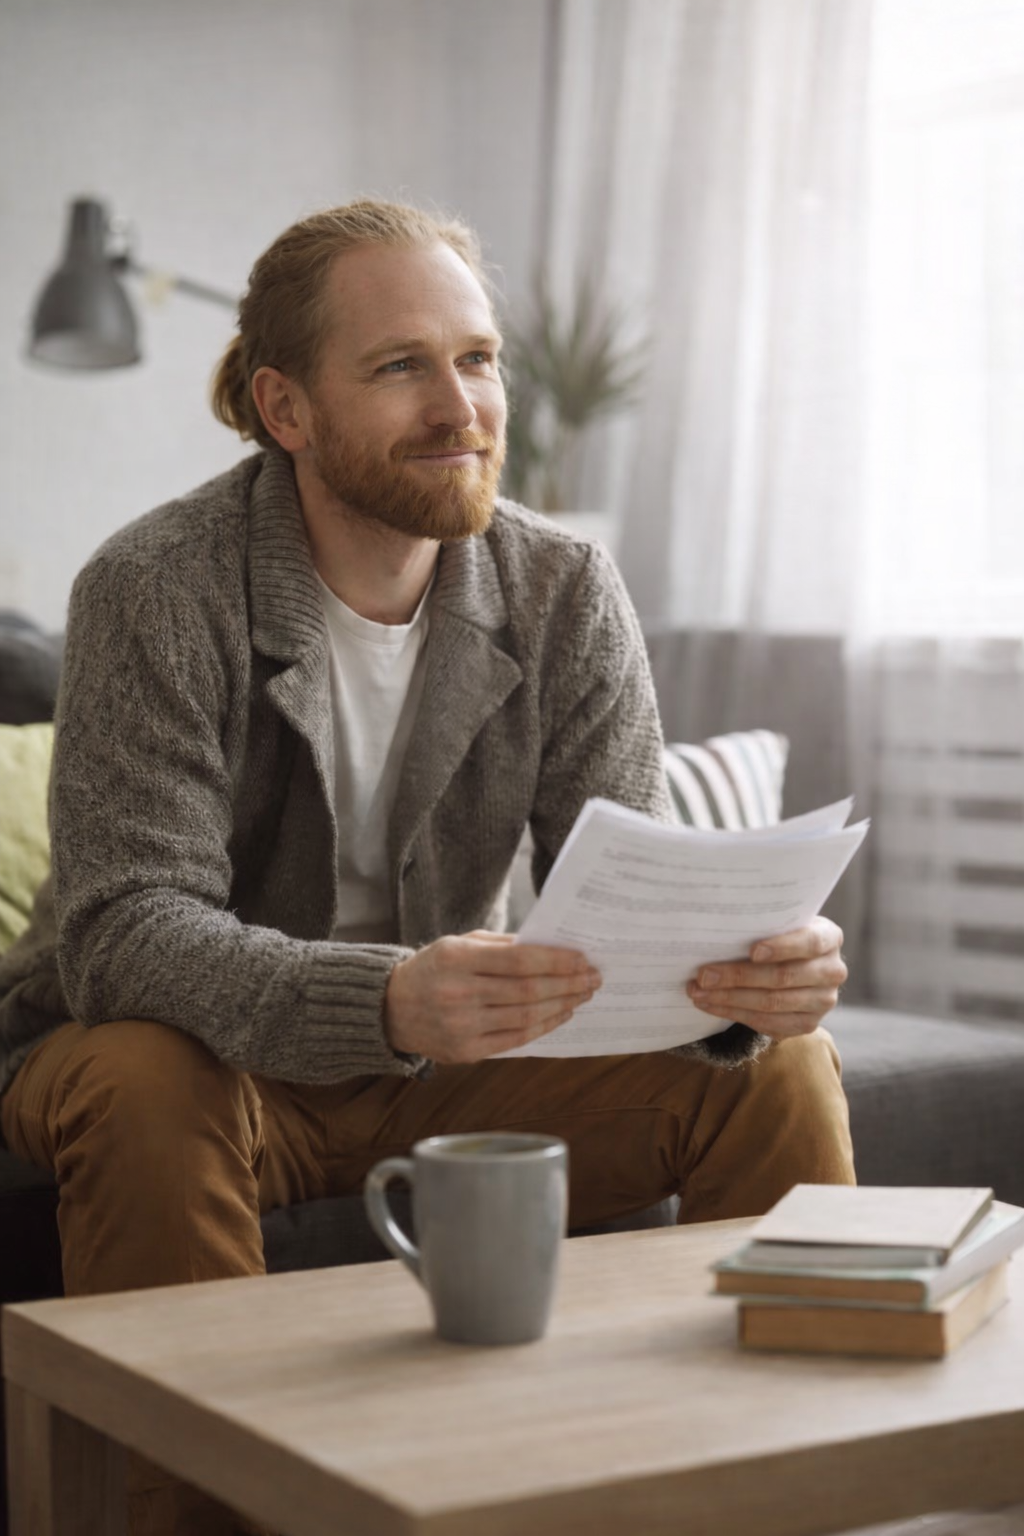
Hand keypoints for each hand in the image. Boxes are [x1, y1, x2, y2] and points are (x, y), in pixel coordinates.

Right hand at [384, 931, 601, 1063]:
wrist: (391, 1008)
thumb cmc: (434, 968)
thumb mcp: (460, 943)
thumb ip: (503, 945)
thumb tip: (553, 947)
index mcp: (457, 958)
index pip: (519, 960)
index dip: (556, 960)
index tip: (582, 958)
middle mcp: (458, 993)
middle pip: (527, 990)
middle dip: (567, 983)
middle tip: (593, 978)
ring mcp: (461, 1026)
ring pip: (525, 1017)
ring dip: (561, 1005)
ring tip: (582, 994)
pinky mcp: (465, 1051)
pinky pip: (516, 1040)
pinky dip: (543, 1026)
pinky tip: (561, 1014)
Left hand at [685, 916, 845, 1038]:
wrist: (796, 964)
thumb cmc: (779, 936)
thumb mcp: (779, 924)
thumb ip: (761, 926)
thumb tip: (717, 931)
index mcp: (829, 937)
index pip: (810, 943)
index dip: (782, 947)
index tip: (752, 950)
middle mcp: (833, 971)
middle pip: (783, 977)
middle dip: (738, 976)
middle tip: (703, 975)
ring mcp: (823, 1001)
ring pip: (771, 1003)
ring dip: (729, 998)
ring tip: (698, 992)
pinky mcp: (807, 1024)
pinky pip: (767, 1022)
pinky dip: (734, 1013)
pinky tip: (710, 1005)